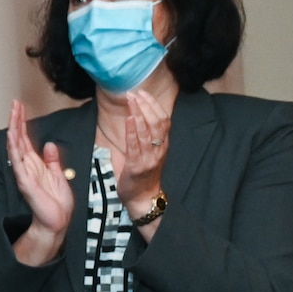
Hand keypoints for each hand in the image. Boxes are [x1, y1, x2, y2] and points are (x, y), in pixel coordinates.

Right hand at [8, 99, 73, 265]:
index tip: (21, 107)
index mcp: (35, 164)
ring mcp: (24, 173)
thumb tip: (50, 145)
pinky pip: (17, 161)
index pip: (26, 139)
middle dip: (16, 120)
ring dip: (14, 128)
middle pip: (18, 138)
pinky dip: (14, 147)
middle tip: (14, 103)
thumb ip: (53, 160)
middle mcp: (26, 166)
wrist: (57, 221)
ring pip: (16, 146)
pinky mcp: (25, 181)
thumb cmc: (57, 203)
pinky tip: (12, 135)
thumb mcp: (59, 175)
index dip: (23, 123)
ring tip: (13, 112)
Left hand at [113, 89, 171, 231]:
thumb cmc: (143, 175)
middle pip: (157, 122)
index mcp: (163, 145)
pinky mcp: (137, 166)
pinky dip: (132, 131)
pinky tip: (129, 120)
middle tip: (135, 92)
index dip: (154, 105)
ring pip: (147, 132)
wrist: (143, 198)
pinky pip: (135, 146)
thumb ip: (146, 137)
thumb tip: (137, 117)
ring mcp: (149, 158)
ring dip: (138, 113)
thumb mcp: (149, 153)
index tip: (144, 93)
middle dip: (146, 105)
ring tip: (131, 101)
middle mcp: (159, 150)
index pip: (163, 120)